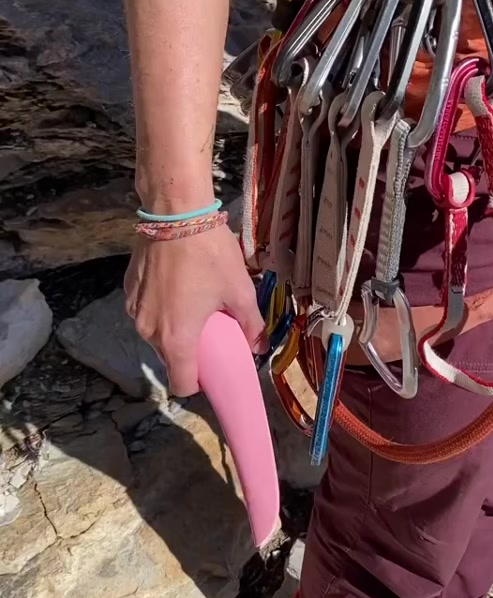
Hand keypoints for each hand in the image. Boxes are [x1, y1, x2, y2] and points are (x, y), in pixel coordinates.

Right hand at [124, 224, 267, 396]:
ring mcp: (134, 310)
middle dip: (188, 352)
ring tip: (192, 305)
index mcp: (177, 339)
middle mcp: (149, 331)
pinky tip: (175, 287)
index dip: (198, 383)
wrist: (175, 212)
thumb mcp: (239, 289)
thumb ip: (251, 324)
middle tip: (208, 330)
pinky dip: (159, 308)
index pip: (181, 385)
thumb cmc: (209, 254)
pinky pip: (145, 312)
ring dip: (172, 329)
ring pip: (155, 335)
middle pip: (169, 358)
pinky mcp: (127, 291)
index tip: (212, 367)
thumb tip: (259, 346)